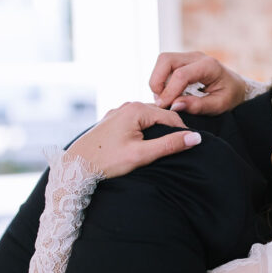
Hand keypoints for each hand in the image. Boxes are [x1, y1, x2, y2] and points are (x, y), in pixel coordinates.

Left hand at [67, 102, 200, 178]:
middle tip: (182, 147)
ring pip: (148, 118)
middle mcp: (128, 105)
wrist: (76, 167)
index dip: (184, 131)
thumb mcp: (142, 155)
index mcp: (137, 109)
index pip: (171, 116)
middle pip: (160, 115)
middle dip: (171, 129)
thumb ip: (169, 145)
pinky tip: (147, 143)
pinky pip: (136, 122)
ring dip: (158, 130)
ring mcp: (119, 112)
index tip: (192, 145)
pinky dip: (145, 130)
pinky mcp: (112, 121)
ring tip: (166, 146)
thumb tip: (195, 138)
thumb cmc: (107, 161)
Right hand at [148, 51, 246, 114]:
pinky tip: (168, 95)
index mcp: (209, 66)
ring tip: (164, 99)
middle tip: (161, 102)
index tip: (165, 107)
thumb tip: (175, 106)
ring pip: (162, 61)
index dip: (169, 92)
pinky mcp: (183, 62)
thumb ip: (198, 106)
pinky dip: (161, 80)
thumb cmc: (230, 96)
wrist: (237, 87)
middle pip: (166, 60)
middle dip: (157, 81)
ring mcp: (188, 57)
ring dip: (157, 81)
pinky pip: (165, 66)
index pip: (181, 74)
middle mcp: (196, 57)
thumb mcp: (219, 106)